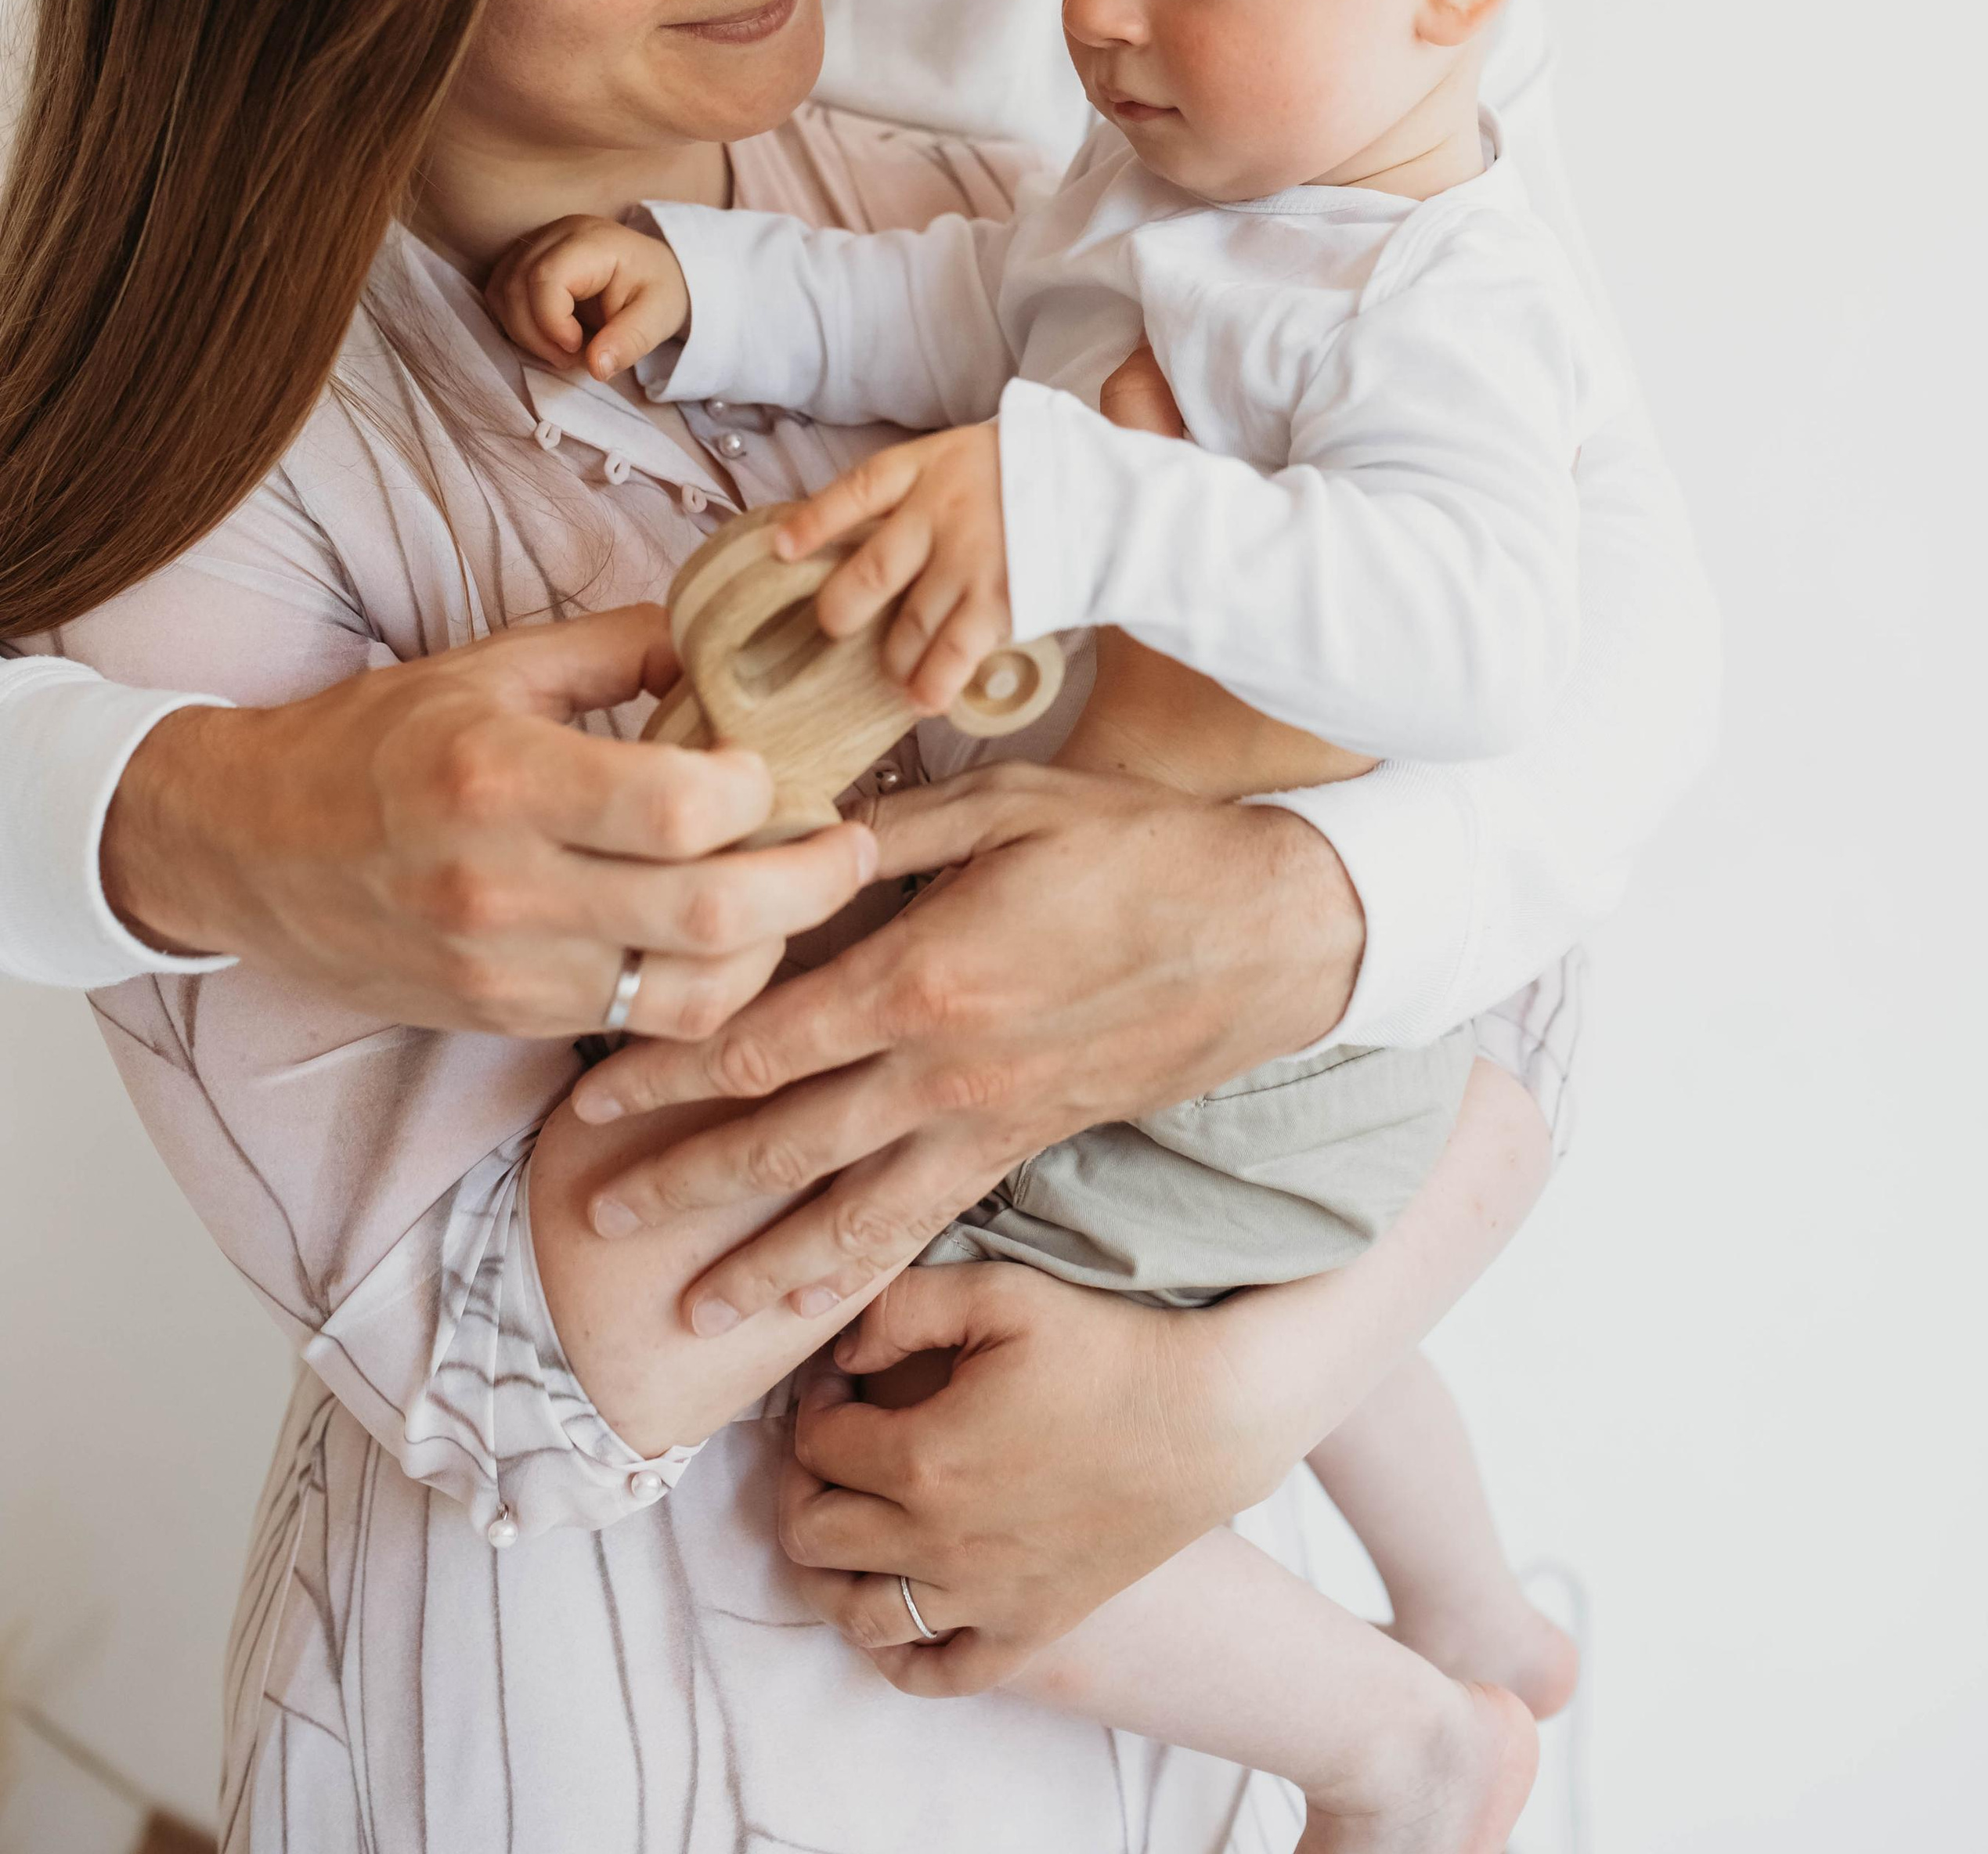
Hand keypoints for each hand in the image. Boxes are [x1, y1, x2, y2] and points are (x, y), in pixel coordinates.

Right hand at [99, 608, 873, 1034]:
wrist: (245, 847)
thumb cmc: (372, 741)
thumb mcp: (489, 664)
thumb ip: (618, 647)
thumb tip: (730, 639)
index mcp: (504, 776)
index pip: (683, 805)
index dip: (761, 790)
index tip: (777, 770)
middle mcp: (505, 884)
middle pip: (713, 915)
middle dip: (816, 883)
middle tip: (857, 845)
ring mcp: (505, 967)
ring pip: (693, 993)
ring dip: (773, 948)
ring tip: (801, 896)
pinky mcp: (504, 1019)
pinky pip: (642, 1019)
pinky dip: (707, 986)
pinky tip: (730, 939)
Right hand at [483, 213, 689, 381]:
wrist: (655, 270)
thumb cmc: (658, 290)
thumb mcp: (658, 318)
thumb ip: (629, 342)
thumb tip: (596, 368)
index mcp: (593, 242)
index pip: (545, 278)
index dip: (551, 322)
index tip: (579, 348)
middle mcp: (558, 233)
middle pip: (515, 286)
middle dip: (535, 335)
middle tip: (571, 357)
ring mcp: (537, 241)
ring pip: (501, 290)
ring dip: (522, 331)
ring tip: (561, 347)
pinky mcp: (525, 256)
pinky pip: (500, 291)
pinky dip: (516, 321)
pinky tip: (547, 333)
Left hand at [565, 761, 1363, 1316]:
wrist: (1266, 933)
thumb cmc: (1137, 849)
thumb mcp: (1007, 802)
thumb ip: (887, 830)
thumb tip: (786, 836)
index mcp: (924, 974)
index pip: (762, 1039)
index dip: (668, 1071)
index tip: (593, 1092)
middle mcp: (941, 1069)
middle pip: (782, 1142)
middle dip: (680, 1182)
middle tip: (591, 1214)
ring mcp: (985, 1122)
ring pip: (848, 1212)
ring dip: (757, 1265)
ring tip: (683, 1313)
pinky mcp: (1024, 1148)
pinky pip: (926, 1226)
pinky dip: (862, 1275)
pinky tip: (816, 1314)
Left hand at [773, 421, 1009, 712]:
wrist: (1110, 493)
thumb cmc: (1036, 475)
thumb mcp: (972, 456)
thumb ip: (924, 489)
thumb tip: (863, 535)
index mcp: (931, 466)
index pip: (857, 490)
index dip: (815, 521)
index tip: (781, 549)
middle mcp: (942, 512)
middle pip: (870, 571)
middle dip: (843, 608)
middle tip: (836, 626)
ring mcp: (972, 558)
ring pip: (909, 623)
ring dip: (894, 656)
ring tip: (892, 671)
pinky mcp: (1003, 600)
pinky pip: (952, 653)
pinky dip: (931, 682)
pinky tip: (922, 699)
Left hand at [776, 1263, 1281, 1693]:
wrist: (1205, 1419)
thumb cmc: (1104, 1347)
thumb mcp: (1000, 1294)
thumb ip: (900, 1307)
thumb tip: (841, 1350)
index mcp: (921, 1458)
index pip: (814, 1446)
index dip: (814, 1404)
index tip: (841, 1381)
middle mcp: (939, 1542)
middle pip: (814, 1536)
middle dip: (804, 1485)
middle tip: (835, 1446)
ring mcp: (983, 1597)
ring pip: (856, 1614)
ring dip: (829, 1571)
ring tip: (851, 1520)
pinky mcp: (1029, 1628)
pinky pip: (937, 1673)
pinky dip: (897, 1654)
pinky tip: (897, 1606)